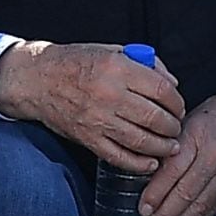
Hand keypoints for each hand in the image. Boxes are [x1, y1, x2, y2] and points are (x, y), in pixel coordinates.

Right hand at [0, 40, 183, 172]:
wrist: (36, 80)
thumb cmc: (75, 62)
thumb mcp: (111, 50)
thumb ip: (145, 64)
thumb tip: (172, 85)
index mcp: (117, 69)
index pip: (162, 91)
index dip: (177, 102)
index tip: (178, 107)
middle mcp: (109, 95)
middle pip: (156, 118)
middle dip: (173, 127)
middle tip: (176, 128)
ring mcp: (97, 120)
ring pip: (141, 141)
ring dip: (162, 147)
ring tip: (170, 146)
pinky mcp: (88, 138)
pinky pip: (119, 157)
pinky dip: (139, 164)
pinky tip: (150, 162)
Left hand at [136, 74, 215, 215]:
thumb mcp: (190, 118)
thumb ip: (170, 143)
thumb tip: (143, 169)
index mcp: (199, 136)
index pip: (174, 171)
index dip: (156, 193)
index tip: (142, 208)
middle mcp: (215, 158)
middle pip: (187, 194)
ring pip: (200, 206)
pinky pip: (212, 208)